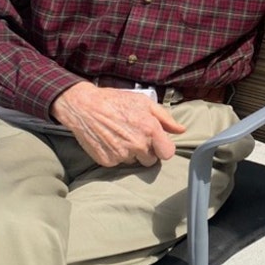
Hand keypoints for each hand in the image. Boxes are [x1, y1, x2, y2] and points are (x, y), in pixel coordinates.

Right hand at [51, 82, 185, 166]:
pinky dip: (115, 155)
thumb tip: (181, 130)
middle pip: (151, 160)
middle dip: (146, 151)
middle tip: (135, 137)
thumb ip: (165, 118)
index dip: (163, 148)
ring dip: (130, 153)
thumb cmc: (115, 101)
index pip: (167, 153)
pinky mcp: (107, 161)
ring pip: (134, 162)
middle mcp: (138, 145)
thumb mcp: (144, 102)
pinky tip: (109, 141)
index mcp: (150, 130)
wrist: (83, 106)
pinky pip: (117, 163)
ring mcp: (122, 154)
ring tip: (120, 136)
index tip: (157, 144)